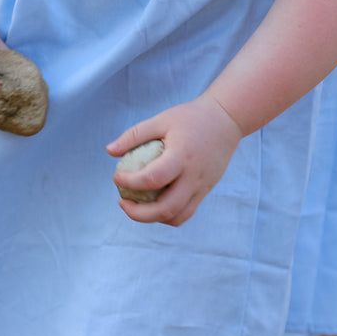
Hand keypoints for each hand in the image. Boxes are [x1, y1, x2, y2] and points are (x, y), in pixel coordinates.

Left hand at [107, 94, 243, 226]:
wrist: (226, 120)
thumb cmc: (191, 117)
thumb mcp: (162, 119)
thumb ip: (134, 135)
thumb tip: (110, 151)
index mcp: (181, 157)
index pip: (153, 179)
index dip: (130, 183)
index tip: (116, 177)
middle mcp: (193, 177)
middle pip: (166, 208)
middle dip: (139, 213)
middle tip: (121, 203)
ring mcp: (202, 187)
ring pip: (177, 216)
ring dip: (153, 218)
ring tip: (135, 207)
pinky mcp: (206, 191)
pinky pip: (186, 212)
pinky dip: (168, 215)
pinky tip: (153, 204)